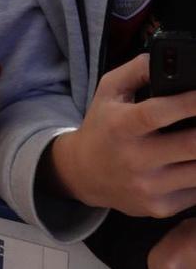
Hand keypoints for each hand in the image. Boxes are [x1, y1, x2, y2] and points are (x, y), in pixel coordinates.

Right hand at [48, 53, 195, 216]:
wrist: (84, 174)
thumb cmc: (103, 126)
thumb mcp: (109, 91)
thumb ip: (138, 70)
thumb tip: (168, 60)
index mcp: (121, 126)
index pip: (159, 113)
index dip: (190, 103)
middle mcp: (134, 160)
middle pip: (191, 145)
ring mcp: (149, 188)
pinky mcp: (160, 208)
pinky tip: (193, 159)